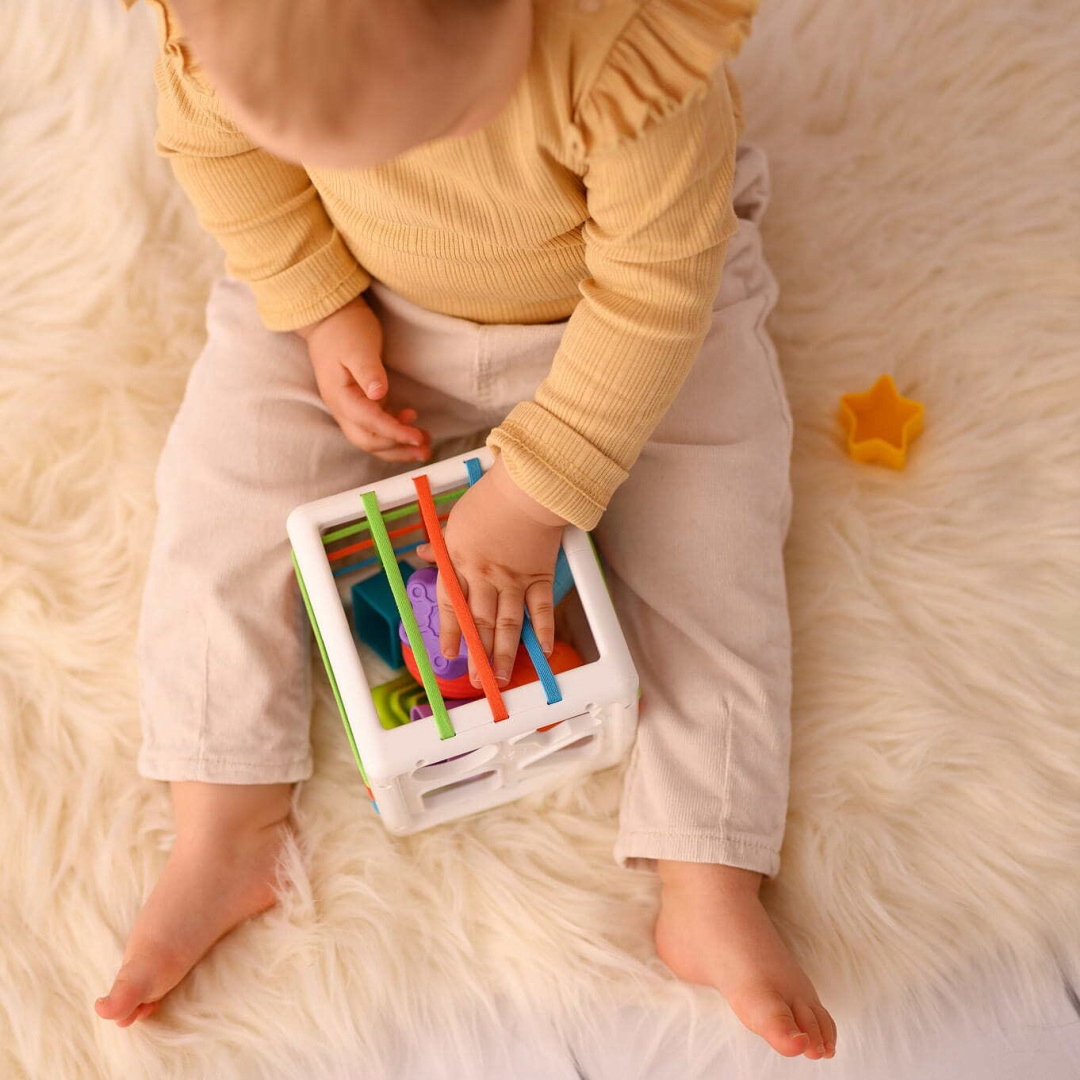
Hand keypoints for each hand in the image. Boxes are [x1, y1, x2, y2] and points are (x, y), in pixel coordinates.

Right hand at [298, 294, 430, 463]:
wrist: (330, 318)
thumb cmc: (344, 330)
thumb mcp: (358, 348)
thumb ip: (368, 371)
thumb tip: (378, 395)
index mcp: (341, 397)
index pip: (370, 423)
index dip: (395, 433)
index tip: (417, 437)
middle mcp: (343, 408)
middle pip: (369, 441)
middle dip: (397, 449)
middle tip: (426, 450)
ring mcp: (351, 407)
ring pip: (372, 438)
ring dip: (398, 445)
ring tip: (424, 443)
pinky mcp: (361, 402)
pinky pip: (376, 426)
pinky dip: (394, 431)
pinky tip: (412, 425)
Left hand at [415, 457, 566, 687]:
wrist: (527, 488)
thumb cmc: (489, 498)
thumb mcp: (454, 519)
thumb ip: (440, 544)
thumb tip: (420, 553)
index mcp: (460, 562)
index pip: (451, 605)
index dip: (451, 633)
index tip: (450, 654)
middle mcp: (485, 576)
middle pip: (480, 622)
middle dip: (478, 654)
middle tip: (477, 679)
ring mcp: (514, 579)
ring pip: (508, 624)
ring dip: (505, 654)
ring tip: (504, 677)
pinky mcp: (540, 575)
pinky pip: (541, 609)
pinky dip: (543, 630)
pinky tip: (543, 651)